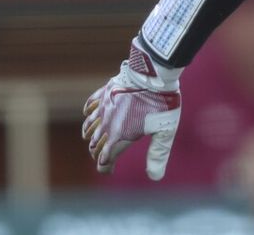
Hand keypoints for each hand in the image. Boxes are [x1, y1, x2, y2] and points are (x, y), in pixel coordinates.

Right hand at [81, 37, 181, 179]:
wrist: (154, 75)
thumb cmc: (162, 104)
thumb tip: (155, 178)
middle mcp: (106, 124)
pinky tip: (88, 114)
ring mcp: (103, 107)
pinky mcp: (104, 92)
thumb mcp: (165, 131)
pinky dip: (88, 113)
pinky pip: (90, 105)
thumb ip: (158, 154)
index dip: (105, 167)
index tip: (110, 170)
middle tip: (105, 156)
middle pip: (95, 144)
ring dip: (90, 135)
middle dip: (98, 152)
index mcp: (119, 136)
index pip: (104, 159)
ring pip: (90, 126)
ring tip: (92, 139)